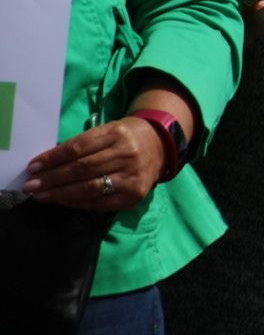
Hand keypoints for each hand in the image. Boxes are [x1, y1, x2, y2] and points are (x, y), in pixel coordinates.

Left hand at [22, 117, 165, 210]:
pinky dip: (77, 202)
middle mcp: (127, 154)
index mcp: (117, 133)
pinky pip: (99, 202)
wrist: (160, 146)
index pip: (78, 148)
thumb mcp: (107, 131)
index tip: (33, 167)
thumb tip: (48, 164)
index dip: (53, 158)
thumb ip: (82, 145)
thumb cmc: (126, 138)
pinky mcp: (133, 195)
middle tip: (31, 185)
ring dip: (60, 193)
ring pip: (89, 188)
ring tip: (42, 195)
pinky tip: (63, 200)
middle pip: (82, 169)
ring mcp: (132, 177)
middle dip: (52, 179)